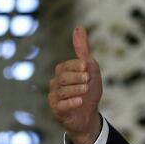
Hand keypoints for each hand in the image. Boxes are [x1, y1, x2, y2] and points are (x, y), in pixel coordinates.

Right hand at [48, 26, 103, 143]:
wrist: (89, 115)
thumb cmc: (89, 91)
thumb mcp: (90, 69)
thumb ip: (83, 49)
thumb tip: (79, 27)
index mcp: (62, 72)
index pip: (65, 66)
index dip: (76, 65)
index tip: (87, 67)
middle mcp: (55, 83)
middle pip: (62, 77)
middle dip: (77, 77)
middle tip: (88, 80)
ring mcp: (54, 97)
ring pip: (61, 90)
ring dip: (76, 89)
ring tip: (86, 90)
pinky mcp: (56, 110)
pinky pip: (60, 104)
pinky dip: (71, 102)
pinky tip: (80, 101)